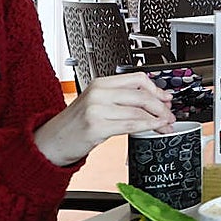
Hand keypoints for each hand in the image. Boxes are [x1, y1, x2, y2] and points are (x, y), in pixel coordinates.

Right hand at [34, 73, 175, 166]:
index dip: (156, 89)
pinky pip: (130, 125)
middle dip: (161, 106)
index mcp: (100, 83)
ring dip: (157, 119)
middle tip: (170, 115)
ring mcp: (96, 109)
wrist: (50, 142)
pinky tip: (153, 129)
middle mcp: (99, 93)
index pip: (137, 79)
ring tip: (165, 125)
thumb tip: (153, 99)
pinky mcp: (96, 127)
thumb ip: (121, 98)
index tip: (167, 98)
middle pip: (141, 95)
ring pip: (138, 111)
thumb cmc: (75, 123)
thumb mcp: (97, 103)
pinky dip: (147, 127)